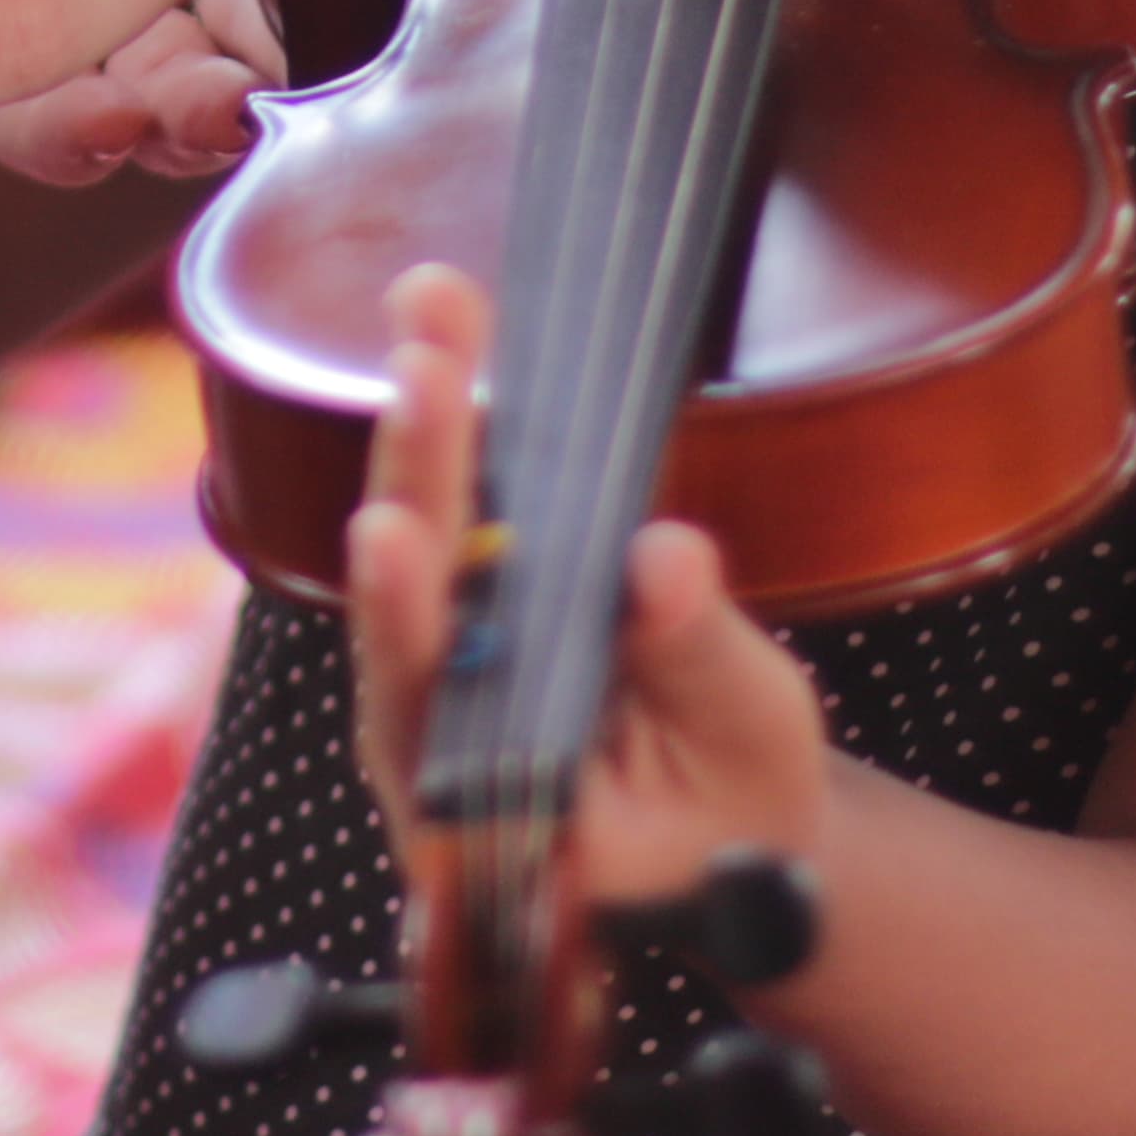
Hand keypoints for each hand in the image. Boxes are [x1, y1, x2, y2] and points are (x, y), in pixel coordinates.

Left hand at [346, 266, 830, 922]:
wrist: (721, 829)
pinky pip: (444, 509)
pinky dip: (448, 419)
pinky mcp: (463, 602)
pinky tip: (447, 325)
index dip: (405, 621)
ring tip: (432, 306)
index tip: (391, 536)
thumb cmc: (737, 810)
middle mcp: (430, 733)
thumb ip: (693, 663)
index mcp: (486, 813)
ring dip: (424, 419)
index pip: (425, 710)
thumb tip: (662, 557)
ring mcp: (437, 663)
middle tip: (425, 365)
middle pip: (401, 597)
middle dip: (416, 470)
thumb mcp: (744, 747)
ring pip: (412, 533)